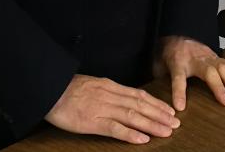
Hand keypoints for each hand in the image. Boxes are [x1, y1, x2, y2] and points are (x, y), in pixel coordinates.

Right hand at [44, 74, 179, 144]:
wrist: (49, 89)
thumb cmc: (66, 89)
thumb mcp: (91, 84)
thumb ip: (107, 91)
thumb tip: (122, 97)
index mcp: (109, 86)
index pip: (138, 95)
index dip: (155, 103)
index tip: (169, 110)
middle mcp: (109, 96)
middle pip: (140, 105)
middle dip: (159, 115)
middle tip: (175, 123)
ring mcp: (101, 108)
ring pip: (132, 116)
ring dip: (151, 124)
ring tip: (166, 131)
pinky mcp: (92, 122)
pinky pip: (114, 128)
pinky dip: (130, 134)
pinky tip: (142, 139)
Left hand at [154, 36, 224, 110]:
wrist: (176, 31)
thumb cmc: (168, 52)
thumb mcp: (157, 64)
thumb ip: (159, 77)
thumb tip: (158, 94)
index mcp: (177, 62)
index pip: (178, 78)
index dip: (179, 92)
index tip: (181, 107)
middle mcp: (195, 58)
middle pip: (209, 72)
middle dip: (219, 87)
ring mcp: (208, 55)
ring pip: (223, 67)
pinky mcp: (215, 55)